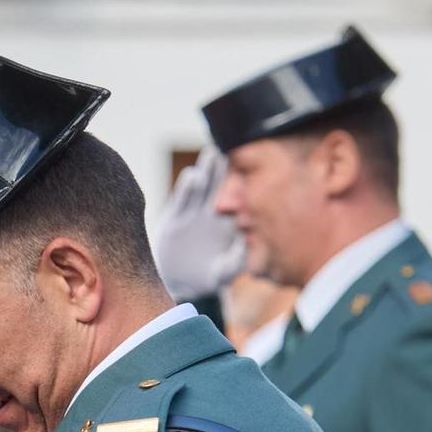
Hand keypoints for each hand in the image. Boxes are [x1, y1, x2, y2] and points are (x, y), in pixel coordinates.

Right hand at [153, 149, 245, 298]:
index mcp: (233, 220)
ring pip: (205, 185)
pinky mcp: (175, 216)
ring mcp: (195, 211)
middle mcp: (216, 210)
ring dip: (209, 169)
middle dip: (229, 166)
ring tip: (213, 153)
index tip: (255, 167)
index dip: (248, 181)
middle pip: (224, 182)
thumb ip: (235, 260)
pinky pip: (182, 199)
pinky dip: (187, 188)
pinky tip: (193, 176)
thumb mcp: (225, 272)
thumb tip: (244, 244)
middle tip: (234, 148)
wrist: (181, 283)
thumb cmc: (210, 277)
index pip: (243, 196)